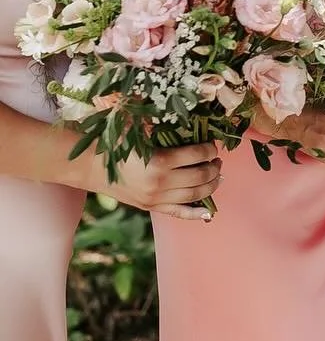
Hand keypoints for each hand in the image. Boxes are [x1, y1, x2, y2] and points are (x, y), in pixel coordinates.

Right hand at [99, 143, 222, 220]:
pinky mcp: (151, 207)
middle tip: (216, 159)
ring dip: (211, 185)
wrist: (90, 165)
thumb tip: (195, 126)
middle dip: (214, 167)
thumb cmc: (116, 143)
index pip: (197, 155)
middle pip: (200, 177)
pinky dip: (197, 214)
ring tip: (215, 175)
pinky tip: (210, 211)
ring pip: (195, 195)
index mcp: (160, 161)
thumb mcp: (142, 132)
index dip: (209, 149)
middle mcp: (160, 183)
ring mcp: (156, 198)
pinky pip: (179, 213)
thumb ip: (166, 132)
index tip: (211, 144)